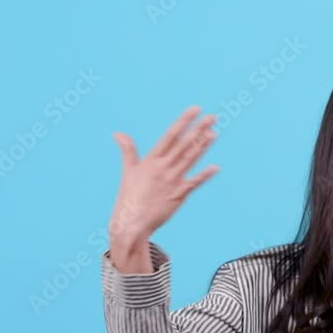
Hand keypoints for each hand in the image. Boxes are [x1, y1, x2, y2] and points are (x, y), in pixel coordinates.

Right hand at [109, 106, 219, 263]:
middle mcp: (162, 168)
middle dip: (198, 130)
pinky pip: (193, 183)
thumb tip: (117, 133)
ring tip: (214, 133)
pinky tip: (215, 167)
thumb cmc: (129, 196)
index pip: (170, 135)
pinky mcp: (178, 195)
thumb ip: (127, 150)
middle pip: (184, 145)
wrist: (131, 222)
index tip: (195, 109)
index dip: (183, 121)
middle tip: (213, 117)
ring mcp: (171, 181)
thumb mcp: (128, 171)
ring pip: (190, 160)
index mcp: (151, 160)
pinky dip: (204, 175)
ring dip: (202, 147)